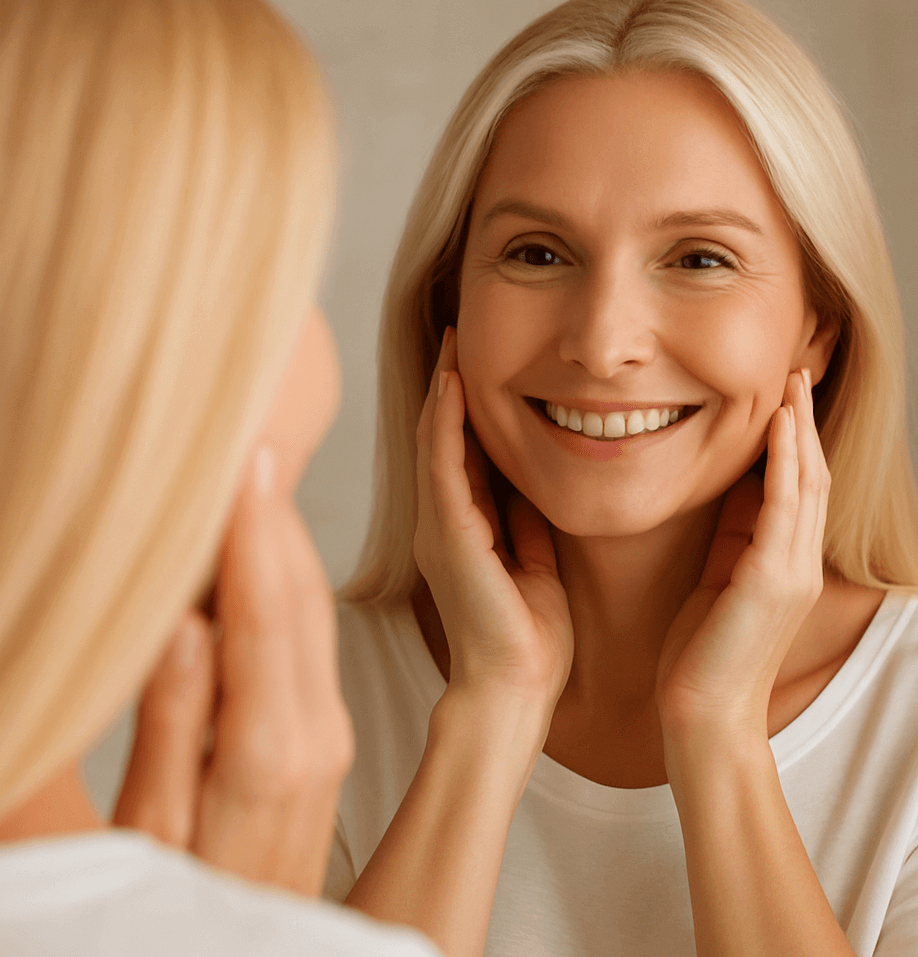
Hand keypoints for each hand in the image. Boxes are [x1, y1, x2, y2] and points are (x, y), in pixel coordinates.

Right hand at [113, 445, 352, 896]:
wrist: (253, 946)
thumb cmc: (181, 898)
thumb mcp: (154, 829)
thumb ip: (173, 727)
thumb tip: (189, 628)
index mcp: (268, 749)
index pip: (264, 614)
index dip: (256, 535)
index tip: (250, 465)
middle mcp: (313, 731)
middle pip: (299, 599)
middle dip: (277, 518)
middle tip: (257, 445)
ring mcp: (328, 731)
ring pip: (314, 612)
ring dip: (288, 542)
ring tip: (264, 480)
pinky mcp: (327, 734)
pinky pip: (313, 640)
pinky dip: (291, 585)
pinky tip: (271, 555)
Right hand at [413, 327, 573, 710]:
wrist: (516, 689)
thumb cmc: (530, 636)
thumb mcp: (534, 560)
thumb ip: (525, 521)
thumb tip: (535, 476)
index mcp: (464, 529)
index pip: (460, 453)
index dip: (464, 406)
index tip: (476, 361)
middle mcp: (443, 522)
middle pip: (440, 438)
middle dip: (448, 386)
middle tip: (457, 333)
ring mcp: (441, 528)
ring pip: (435, 443)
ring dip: (444, 391)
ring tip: (452, 342)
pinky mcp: (451, 536)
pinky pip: (445, 466)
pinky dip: (448, 423)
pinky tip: (454, 384)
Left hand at [656, 369, 828, 735]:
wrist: (702, 716)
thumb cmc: (700, 654)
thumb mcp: (717, 582)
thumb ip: (729, 539)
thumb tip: (724, 490)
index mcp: (782, 564)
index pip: (796, 488)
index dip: (793, 440)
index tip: (782, 396)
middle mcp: (797, 563)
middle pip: (810, 476)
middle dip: (804, 422)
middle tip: (797, 372)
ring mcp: (791, 571)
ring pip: (805, 483)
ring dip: (800, 429)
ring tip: (793, 383)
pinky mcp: (772, 580)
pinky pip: (783, 507)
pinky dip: (784, 463)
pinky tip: (780, 426)